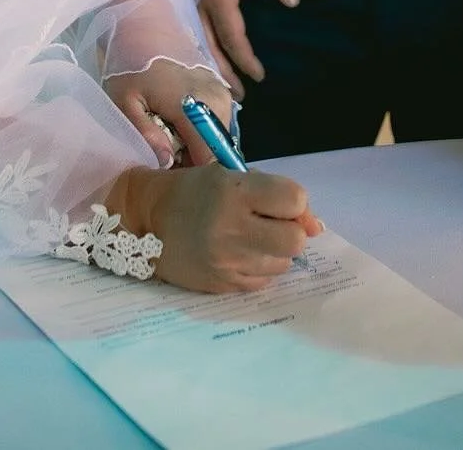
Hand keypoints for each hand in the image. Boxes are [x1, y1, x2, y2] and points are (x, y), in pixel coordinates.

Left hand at [104, 60, 235, 168]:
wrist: (145, 28)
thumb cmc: (129, 64)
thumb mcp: (125, 101)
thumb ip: (145, 133)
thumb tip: (167, 162)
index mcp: (193, 104)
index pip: (209, 157)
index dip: (190, 175)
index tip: (170, 178)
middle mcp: (217, 100)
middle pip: (215, 152)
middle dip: (192, 162)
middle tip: (164, 155)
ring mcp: (223, 94)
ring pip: (217, 140)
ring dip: (196, 147)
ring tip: (168, 140)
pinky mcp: (223, 91)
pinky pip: (217, 126)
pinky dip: (200, 133)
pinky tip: (178, 127)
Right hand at [112, 164, 322, 293]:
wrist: (146, 224)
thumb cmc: (194, 192)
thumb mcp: (229, 176)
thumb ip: (274, 193)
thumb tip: (317, 227)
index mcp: (234, 192)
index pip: (295, 200)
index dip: (294, 202)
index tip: (279, 202)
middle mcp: (232, 229)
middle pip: (295, 240)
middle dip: (290, 231)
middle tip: (270, 224)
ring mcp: (228, 262)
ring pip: (283, 263)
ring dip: (275, 251)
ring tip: (250, 238)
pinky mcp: (223, 286)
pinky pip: (264, 281)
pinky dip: (260, 267)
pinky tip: (239, 254)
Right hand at [197, 0, 298, 99]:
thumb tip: (292, 2)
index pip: (233, 36)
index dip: (246, 59)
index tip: (260, 76)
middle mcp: (198, 0)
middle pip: (210, 46)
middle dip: (223, 73)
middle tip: (238, 97)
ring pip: (197, 40)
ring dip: (211, 63)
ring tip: (224, 85)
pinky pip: (192, 27)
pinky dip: (201, 47)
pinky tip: (209, 56)